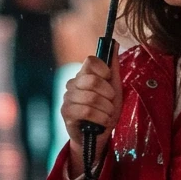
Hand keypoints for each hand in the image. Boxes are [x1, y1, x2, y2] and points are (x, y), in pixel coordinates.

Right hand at [62, 49, 121, 173]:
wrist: (99, 136)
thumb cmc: (106, 111)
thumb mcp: (115, 88)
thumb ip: (113, 67)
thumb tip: (114, 43)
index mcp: (84, 75)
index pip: (90, 61)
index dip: (104, 70)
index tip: (109, 81)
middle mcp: (73, 84)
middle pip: (93, 80)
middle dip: (108, 95)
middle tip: (110, 103)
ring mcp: (67, 98)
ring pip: (91, 98)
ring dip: (106, 110)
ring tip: (107, 115)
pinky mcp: (66, 113)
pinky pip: (86, 111)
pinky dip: (100, 118)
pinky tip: (102, 122)